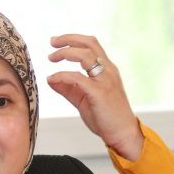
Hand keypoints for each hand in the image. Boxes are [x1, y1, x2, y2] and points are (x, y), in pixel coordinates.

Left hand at [46, 34, 143, 160]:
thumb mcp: (83, 99)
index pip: (91, 45)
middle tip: (52, 42)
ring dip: (65, 53)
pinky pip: (78, 78)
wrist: (123, 134)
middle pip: (89, 44)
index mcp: (107, 69)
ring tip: (52, 58)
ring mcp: (105, 81)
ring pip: (85, 55)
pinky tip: (53, 79)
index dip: (73, 39)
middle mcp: (108, 71)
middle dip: (68, 39)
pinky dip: (63, 75)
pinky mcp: (100, 93)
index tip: (57, 42)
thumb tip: (51, 79)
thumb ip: (68, 88)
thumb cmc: (106, 117)